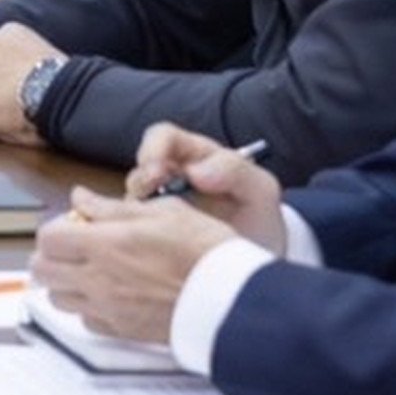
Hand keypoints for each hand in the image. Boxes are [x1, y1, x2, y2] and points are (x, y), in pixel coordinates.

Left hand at [28, 198, 232, 345]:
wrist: (234, 300)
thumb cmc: (206, 252)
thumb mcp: (163, 212)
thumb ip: (112, 207)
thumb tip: (81, 198)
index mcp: (104, 245)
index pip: (48, 237)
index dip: (57, 227)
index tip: (77, 224)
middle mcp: (98, 280)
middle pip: (43, 270)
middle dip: (53, 255)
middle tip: (77, 247)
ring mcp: (108, 309)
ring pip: (58, 298)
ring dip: (66, 282)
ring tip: (93, 270)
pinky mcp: (122, 331)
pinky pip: (85, 321)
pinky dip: (88, 307)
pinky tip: (110, 294)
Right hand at [124, 124, 289, 252]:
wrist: (263, 258)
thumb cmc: (260, 216)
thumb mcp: (261, 190)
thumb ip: (234, 170)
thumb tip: (195, 171)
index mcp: (194, 156)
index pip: (162, 136)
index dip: (154, 148)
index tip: (158, 171)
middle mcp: (170, 178)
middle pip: (139, 170)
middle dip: (141, 185)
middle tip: (154, 202)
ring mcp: (159, 207)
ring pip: (132, 203)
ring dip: (140, 215)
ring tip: (164, 232)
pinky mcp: (154, 235)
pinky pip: (136, 231)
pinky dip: (141, 236)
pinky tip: (161, 248)